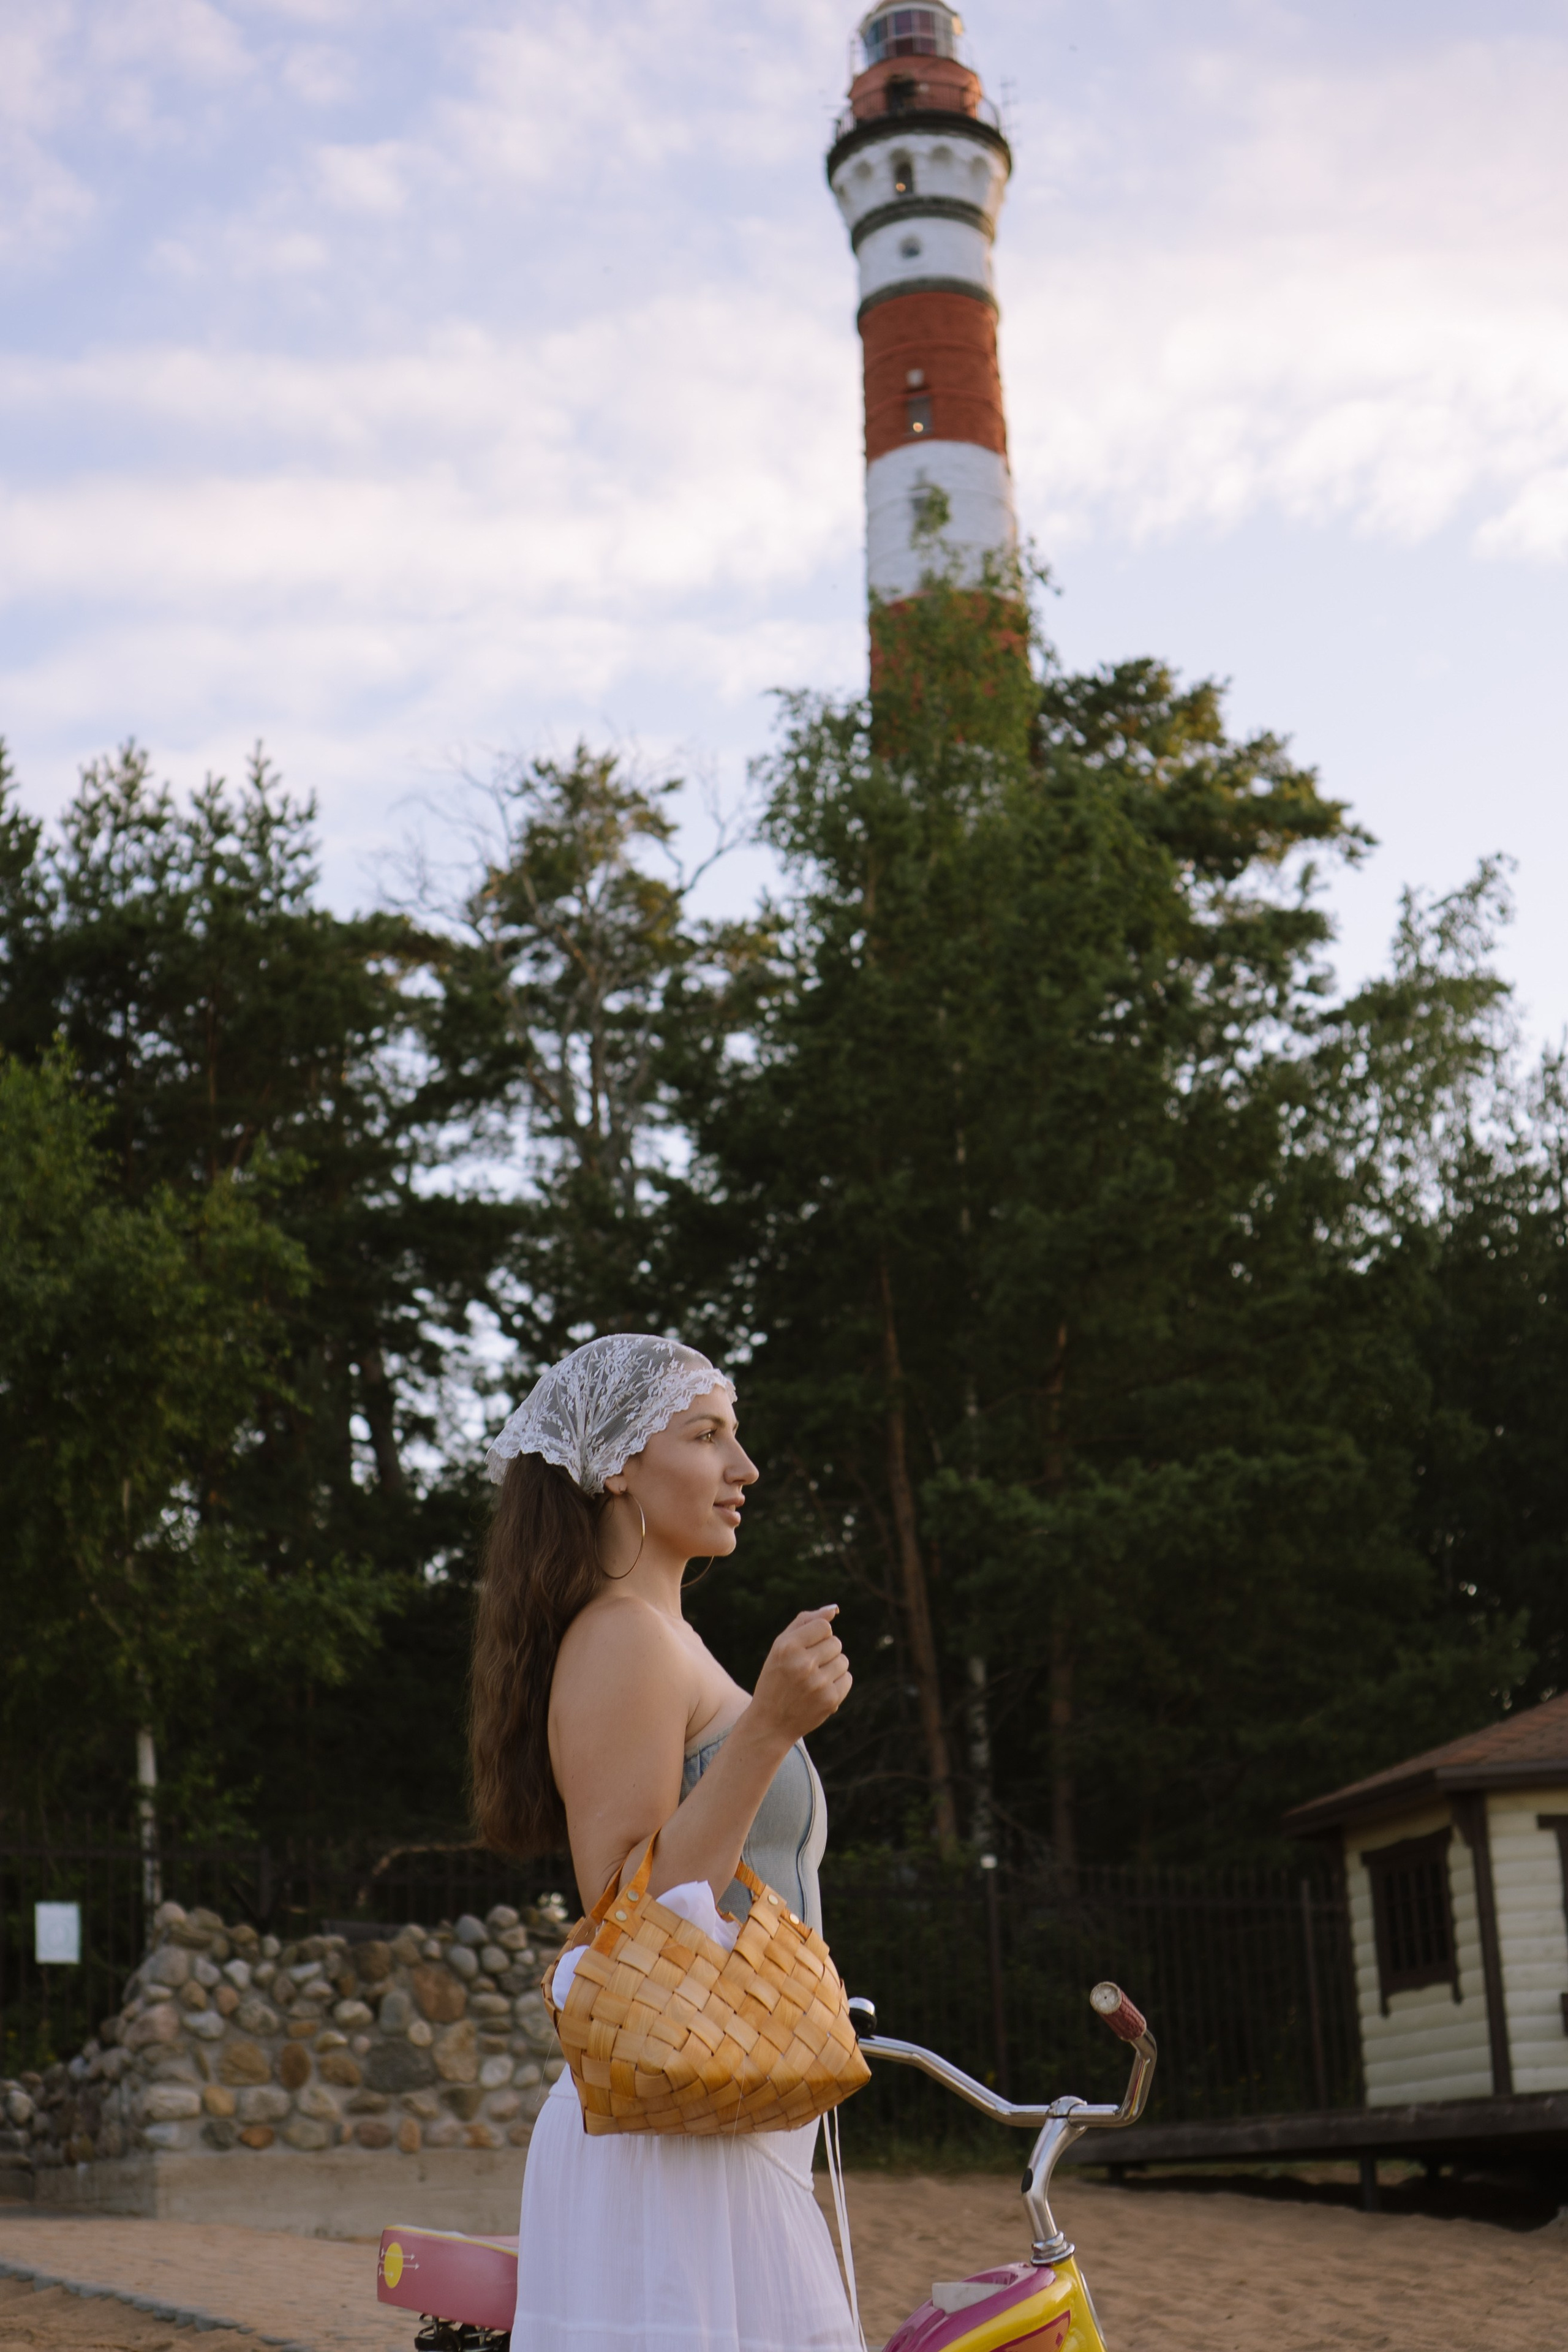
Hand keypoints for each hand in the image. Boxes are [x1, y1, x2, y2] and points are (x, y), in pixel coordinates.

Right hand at [750, 1606, 851, 1743]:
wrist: (771, 1723)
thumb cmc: (776, 1678)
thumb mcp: (781, 1647)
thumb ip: (805, 1622)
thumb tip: (834, 1609)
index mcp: (787, 1647)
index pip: (823, 1626)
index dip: (818, 1635)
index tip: (807, 1647)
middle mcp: (802, 1664)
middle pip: (836, 1643)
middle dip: (826, 1652)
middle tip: (809, 1666)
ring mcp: (818, 1684)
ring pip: (843, 1661)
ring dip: (833, 1667)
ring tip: (814, 1679)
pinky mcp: (830, 1700)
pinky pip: (847, 1679)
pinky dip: (838, 1683)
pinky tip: (821, 1690)